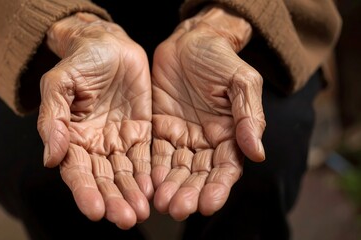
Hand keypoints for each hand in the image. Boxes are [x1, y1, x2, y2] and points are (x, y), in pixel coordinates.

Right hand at [37, 13, 152, 228]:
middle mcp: (95, 145)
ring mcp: (118, 140)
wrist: (108, 45)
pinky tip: (153, 190)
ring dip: (132, 195)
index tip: (95, 211)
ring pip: (125, 174)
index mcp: (71, 137)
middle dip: (113, 201)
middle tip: (125, 219)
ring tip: (140, 213)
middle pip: (103, 180)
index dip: (84, 192)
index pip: (77, 172)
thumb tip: (50, 157)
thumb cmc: (80, 61)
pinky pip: (145, 158)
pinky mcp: (140, 132)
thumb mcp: (59, 83)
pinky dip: (148, 176)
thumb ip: (52, 118)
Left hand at [151, 7, 265, 220]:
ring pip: (176, 170)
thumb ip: (249, 117)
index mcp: (229, 134)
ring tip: (162, 204)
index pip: (226, 168)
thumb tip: (258, 153)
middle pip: (198, 175)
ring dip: (169, 188)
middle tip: (178, 209)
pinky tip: (148, 185)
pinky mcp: (159, 130)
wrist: (190, 41)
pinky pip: (155, 155)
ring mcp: (181, 137)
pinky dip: (152, 171)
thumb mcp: (242, 82)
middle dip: (189, 193)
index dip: (218, 187)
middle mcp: (205, 142)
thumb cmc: (220, 58)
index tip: (209, 203)